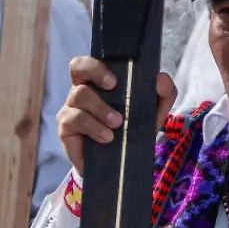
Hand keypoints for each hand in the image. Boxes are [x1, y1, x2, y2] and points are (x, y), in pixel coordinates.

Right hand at [58, 56, 177, 175]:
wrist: (118, 166)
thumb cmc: (131, 131)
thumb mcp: (152, 113)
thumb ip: (163, 94)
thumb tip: (161, 78)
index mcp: (99, 81)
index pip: (90, 60)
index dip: (97, 64)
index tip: (115, 79)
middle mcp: (81, 90)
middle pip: (77, 67)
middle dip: (95, 71)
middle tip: (113, 86)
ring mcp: (71, 108)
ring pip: (79, 95)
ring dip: (101, 108)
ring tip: (117, 123)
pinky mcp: (65, 128)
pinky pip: (74, 119)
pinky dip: (94, 127)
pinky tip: (107, 137)